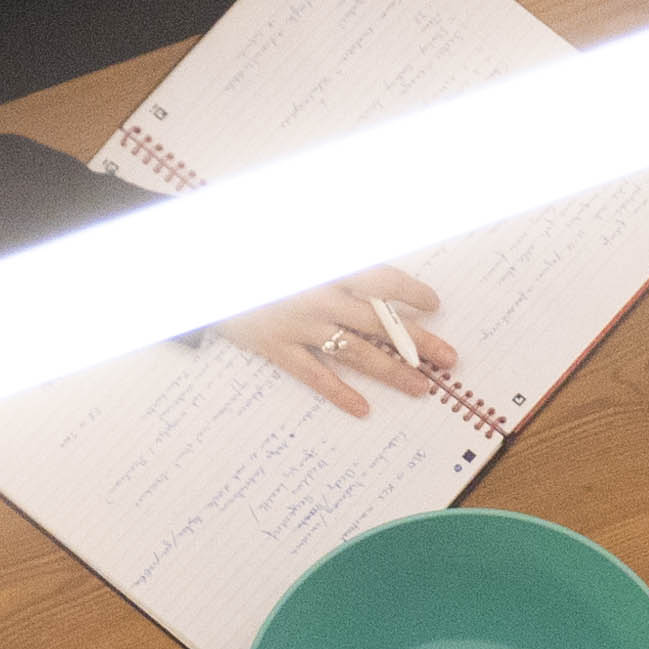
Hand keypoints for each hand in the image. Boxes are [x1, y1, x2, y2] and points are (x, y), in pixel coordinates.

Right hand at [219, 268, 452, 418]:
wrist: (198, 265)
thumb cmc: (250, 247)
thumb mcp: (295, 238)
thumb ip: (331, 248)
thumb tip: (368, 258)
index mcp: (327, 264)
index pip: (382, 279)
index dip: (411, 292)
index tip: (433, 304)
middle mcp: (318, 295)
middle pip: (381, 322)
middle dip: (419, 341)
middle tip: (450, 359)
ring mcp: (297, 324)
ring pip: (356, 352)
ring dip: (392, 371)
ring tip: (422, 388)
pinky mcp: (275, 347)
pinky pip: (313, 374)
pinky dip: (339, 393)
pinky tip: (363, 409)